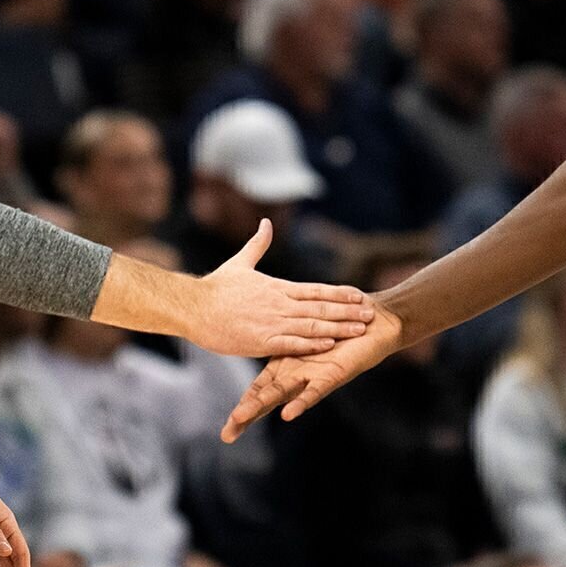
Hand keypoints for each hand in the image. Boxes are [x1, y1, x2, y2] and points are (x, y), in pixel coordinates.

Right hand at [194, 220, 372, 357]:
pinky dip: (312, 343)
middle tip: (371, 314)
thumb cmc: (215, 287)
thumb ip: (257, 245)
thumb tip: (266, 223)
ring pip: (312, 325)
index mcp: (278, 288)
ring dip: (339, 327)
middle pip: (321, 308)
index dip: (339, 293)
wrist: (193, 306)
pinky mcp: (261, 341)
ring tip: (360, 329)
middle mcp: (280, 304)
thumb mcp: (240, 263)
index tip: (359, 295)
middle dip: (348, 311)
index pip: (316, 290)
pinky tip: (330, 344)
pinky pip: (292, 343)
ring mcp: (272, 323)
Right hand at [219, 297, 402, 441]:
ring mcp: (312, 377)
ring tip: (241, 419)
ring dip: (262, 407)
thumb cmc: (343, 321)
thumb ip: (286, 325)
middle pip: (264, 397)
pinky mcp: (330, 377)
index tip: (224, 420)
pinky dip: (300, 401)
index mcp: (288, 365)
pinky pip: (313, 391)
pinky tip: (287, 414)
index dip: (241, 400)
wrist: (376, 323)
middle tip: (225, 435)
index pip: (259, 387)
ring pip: (282, 395)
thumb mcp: (306, 325)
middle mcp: (297, 375)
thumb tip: (264, 315)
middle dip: (244, 413)